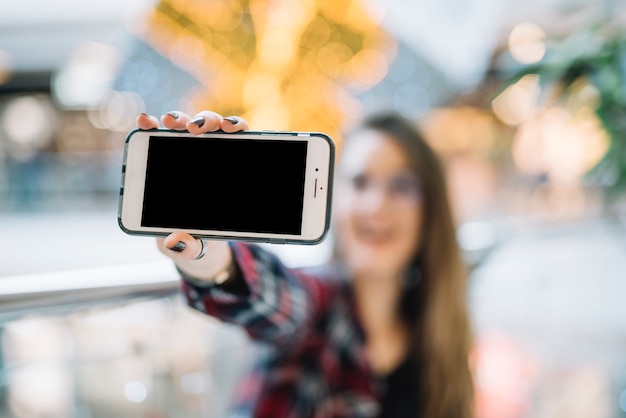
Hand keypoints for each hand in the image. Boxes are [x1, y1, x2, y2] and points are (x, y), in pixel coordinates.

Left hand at [137, 110, 249, 281]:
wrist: (214, 249)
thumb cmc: (192, 242)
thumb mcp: (188, 249)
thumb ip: (183, 246)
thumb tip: (174, 242)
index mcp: (166, 174)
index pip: (153, 142)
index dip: (148, 126)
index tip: (145, 121)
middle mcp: (187, 158)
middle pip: (182, 128)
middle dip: (181, 119)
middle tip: (183, 127)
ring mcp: (212, 155)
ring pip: (209, 126)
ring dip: (210, 119)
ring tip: (217, 127)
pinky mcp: (236, 158)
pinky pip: (237, 138)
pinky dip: (236, 127)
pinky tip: (234, 129)